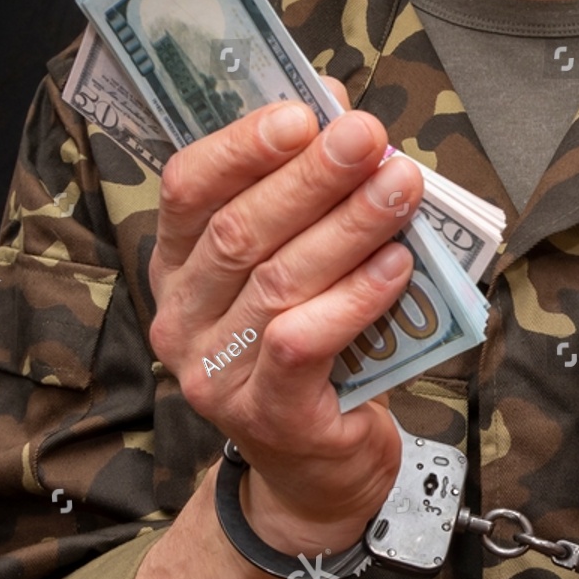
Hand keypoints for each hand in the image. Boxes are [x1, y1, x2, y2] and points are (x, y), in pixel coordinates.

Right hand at [147, 82, 424, 551]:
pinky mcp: (266, 413)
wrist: (319, 468)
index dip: (243, 144)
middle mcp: (182, 318)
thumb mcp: (303, 269)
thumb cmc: (315, 354)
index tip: (305, 110)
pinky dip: (354, 299)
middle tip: (371, 138)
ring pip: (278, 282)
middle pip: (240, 230)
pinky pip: (304, 342)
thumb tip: (339, 111)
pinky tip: (397, 267)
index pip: (189, 188)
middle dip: (312, 177)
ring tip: (400, 188)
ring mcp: (216, 372)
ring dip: (347, 227)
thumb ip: (308, 199)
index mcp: (178, 267)